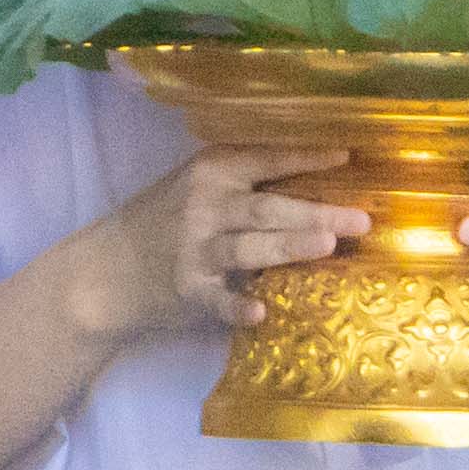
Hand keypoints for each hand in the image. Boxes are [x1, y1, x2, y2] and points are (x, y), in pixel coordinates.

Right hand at [54, 144, 367, 347]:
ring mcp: (194, 249)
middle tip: (360, 220)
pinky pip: (216, 300)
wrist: (108, 269)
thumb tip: (322, 185)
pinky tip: (259, 313)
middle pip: (267, 207)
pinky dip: (236, 307)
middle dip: (315, 212)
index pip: (265, 159)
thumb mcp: (200, 187)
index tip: (347, 156)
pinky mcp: (186, 289)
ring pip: (249, 247)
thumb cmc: (167, 222)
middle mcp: (204, 205)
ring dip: (288, 246)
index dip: (305, 157)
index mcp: (212, 171)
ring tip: (326, 247)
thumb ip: (246, 184)